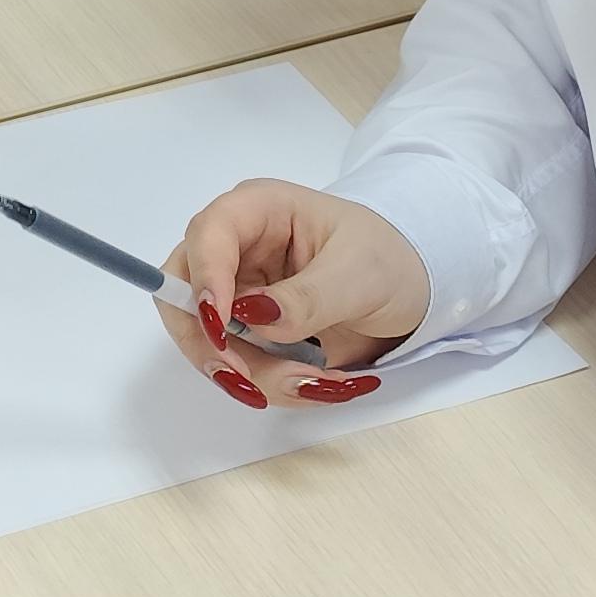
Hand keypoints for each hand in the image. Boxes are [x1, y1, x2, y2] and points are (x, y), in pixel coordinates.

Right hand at [156, 179, 431, 407]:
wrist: (413, 292)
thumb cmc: (390, 260)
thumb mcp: (360, 275)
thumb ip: (307, 297)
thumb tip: (253, 316)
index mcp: (258, 211)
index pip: (206, 236)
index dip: (202, 280)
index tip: (220, 327)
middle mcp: (236, 250)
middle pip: (182, 296)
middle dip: (212, 345)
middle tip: (249, 380)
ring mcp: (239, 294)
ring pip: (210, 343)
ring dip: (257, 374)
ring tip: (318, 381)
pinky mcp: (249, 333)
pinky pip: (240, 367)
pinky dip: (274, 384)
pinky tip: (319, 381)